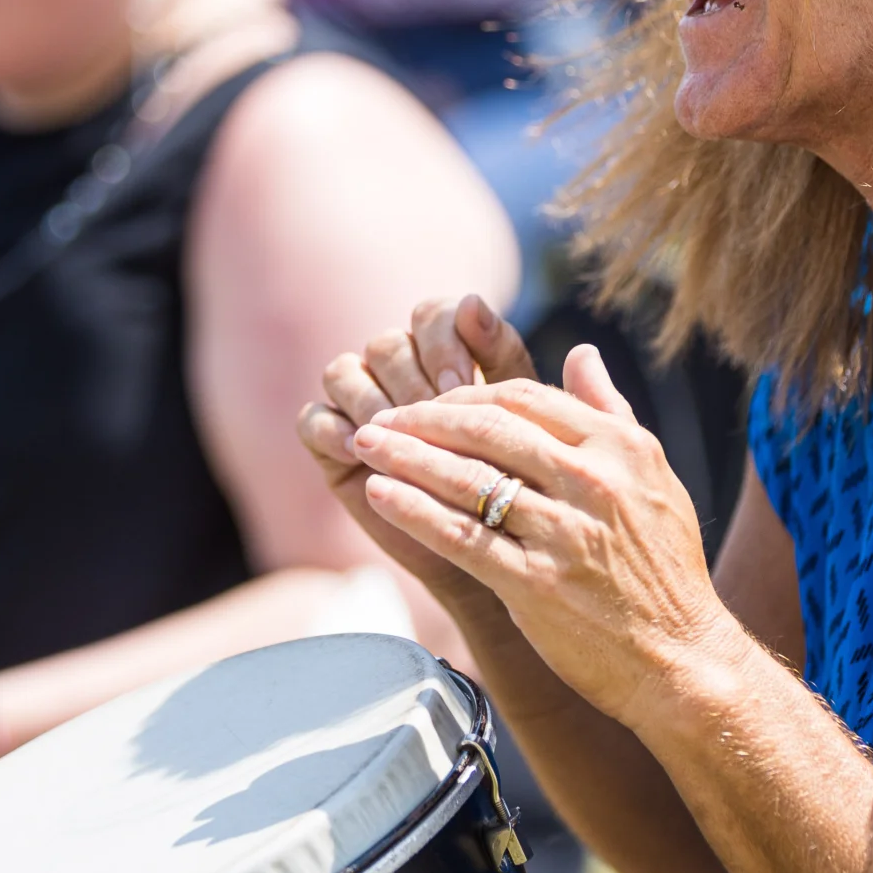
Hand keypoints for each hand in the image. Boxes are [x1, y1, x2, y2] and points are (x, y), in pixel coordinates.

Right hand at [297, 295, 535, 608]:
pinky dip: (332, 430)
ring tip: (397, 434)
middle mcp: (404, 371)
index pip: (436, 314)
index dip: (445, 338)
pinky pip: (315, 419)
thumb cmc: (529, 494)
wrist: (497, 558)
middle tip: (433, 410)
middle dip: (410, 374)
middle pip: (389, 342)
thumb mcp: (546, 441)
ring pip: (346, 370)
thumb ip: (557, 393)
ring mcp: (364, 406)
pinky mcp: (334, 446)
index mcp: (454, 354)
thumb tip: (557, 337)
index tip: (465, 380)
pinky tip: (359, 452)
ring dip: (372, 399)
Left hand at [349, 344, 739, 727]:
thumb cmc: (664, 569)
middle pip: (488, 428)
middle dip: (425, 416)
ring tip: (365, 442)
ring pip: (467, 477)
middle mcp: (593, 482)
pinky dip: (413, 510)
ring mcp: (564, 534)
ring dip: (406, 455)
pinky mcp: (537, 585)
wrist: (682, 658)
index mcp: (619, 447)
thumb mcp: (653, 475)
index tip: (431, 399)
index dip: (468, 393)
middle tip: (382, 414)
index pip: (526, 397)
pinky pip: (461, 536)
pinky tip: (379, 493)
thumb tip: (581, 352)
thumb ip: (611, 411)